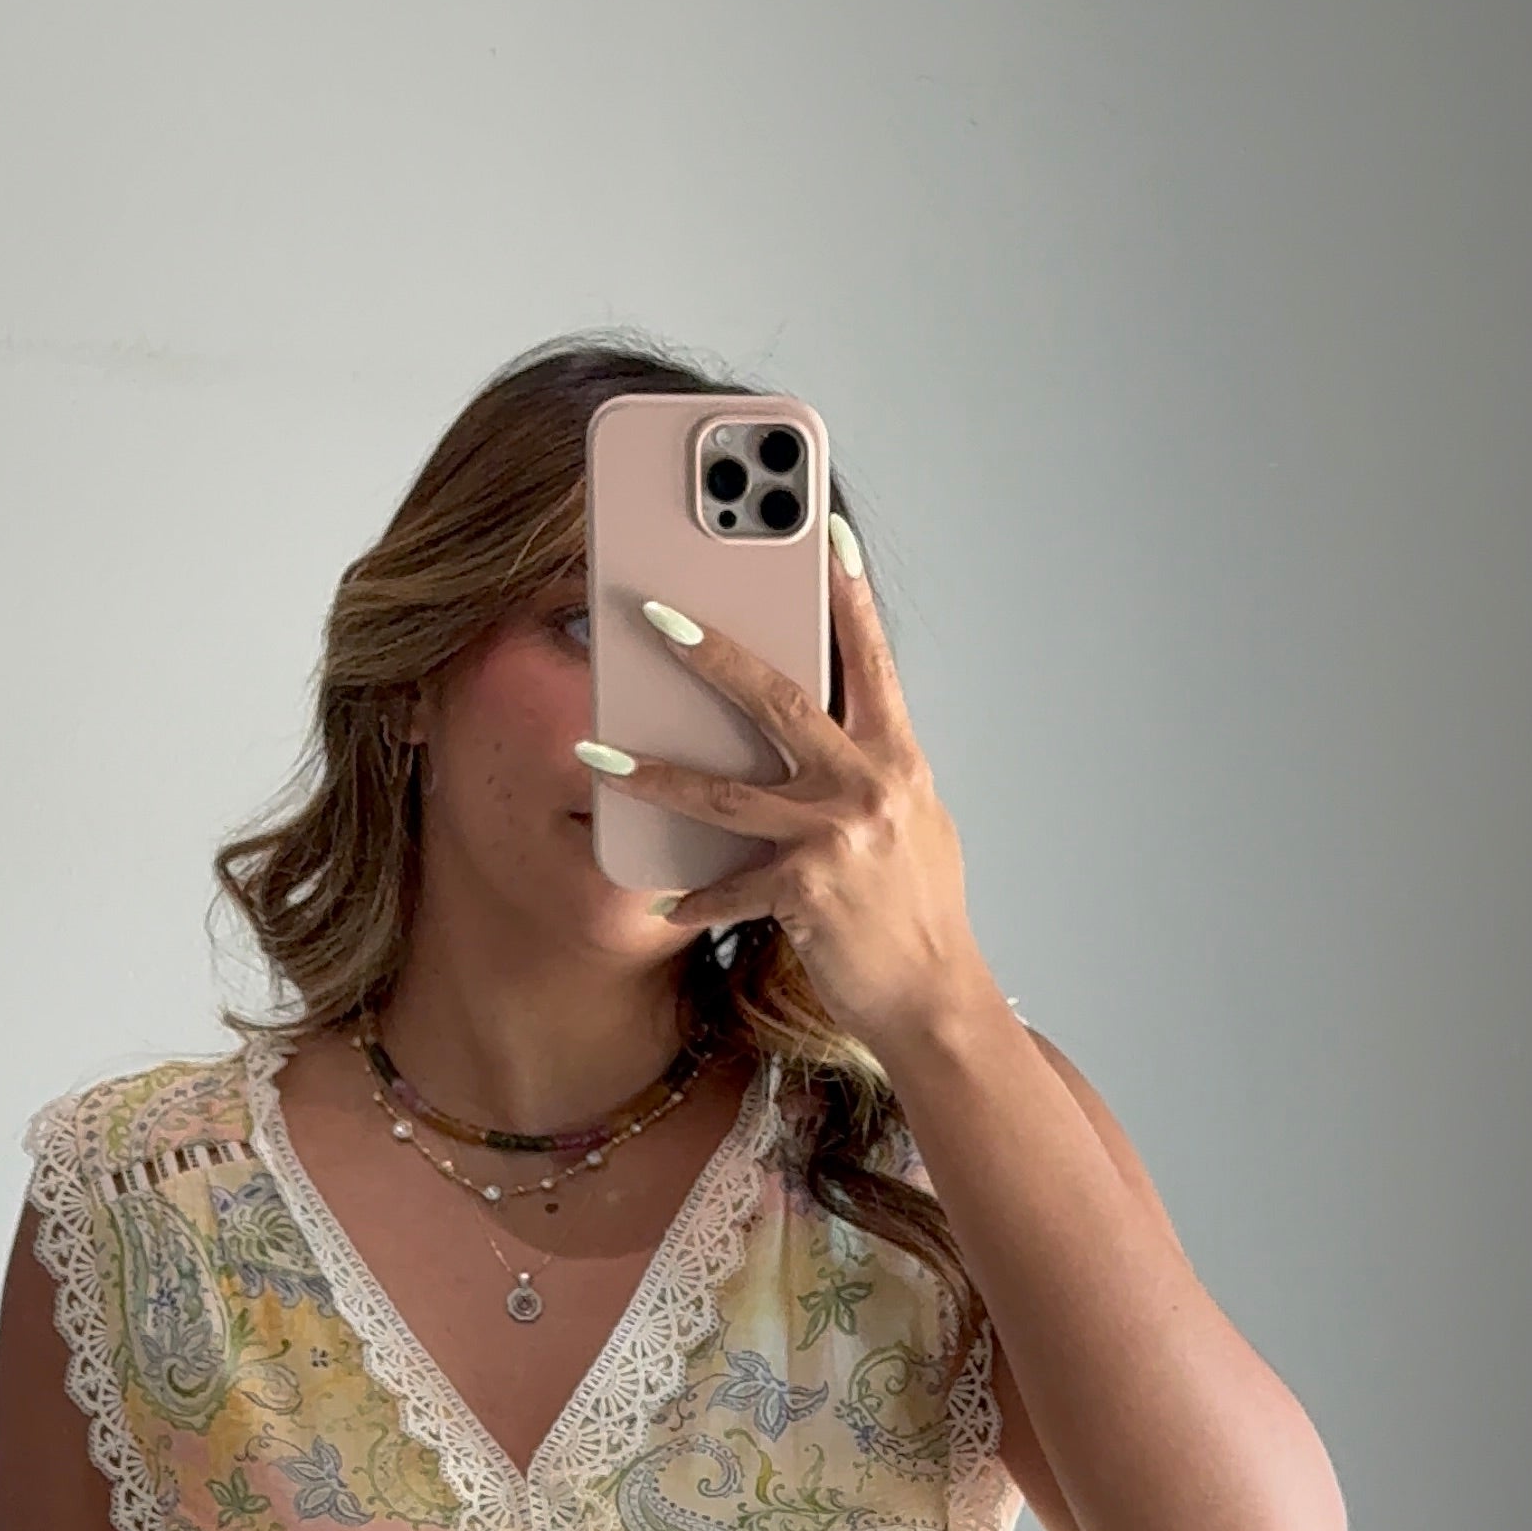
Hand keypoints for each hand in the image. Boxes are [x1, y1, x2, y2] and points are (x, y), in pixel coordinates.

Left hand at [578, 518, 999, 1061]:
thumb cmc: (921, 911)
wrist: (938, 1000)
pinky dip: (691, 897)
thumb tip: (830, 727)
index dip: (848, 593)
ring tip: (593, 749)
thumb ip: (870, 768)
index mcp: (898, 759)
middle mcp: (869, 786)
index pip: (869, 660)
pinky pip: (728, 888)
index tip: (824, 530)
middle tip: (654, 611)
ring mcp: (836, 838)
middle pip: (778, 701)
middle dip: (711, 652)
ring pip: (723, 792)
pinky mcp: (806, 893)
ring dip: (651, 770)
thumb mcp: (914, 821)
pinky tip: (658, 900)